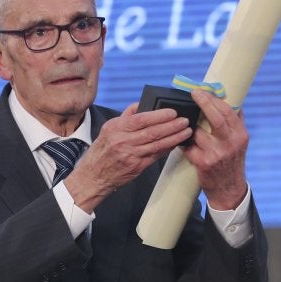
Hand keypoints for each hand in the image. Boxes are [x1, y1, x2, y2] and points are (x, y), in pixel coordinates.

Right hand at [62, 104, 190, 212]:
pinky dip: (168, 148)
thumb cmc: (101, 151)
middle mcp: (123, 141)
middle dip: (172, 125)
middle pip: (153, 132)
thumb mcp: (108, 129)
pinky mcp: (137, 167)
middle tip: (185, 120)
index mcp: (116, 128)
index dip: (159, 115)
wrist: (93, 176)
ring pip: (158, 144)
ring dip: (174, 137)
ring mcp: (131, 155)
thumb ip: (126, 117)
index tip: (172, 112)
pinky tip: (176, 143)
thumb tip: (141, 105)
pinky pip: (156, 155)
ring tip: (187, 131)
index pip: (141, 119)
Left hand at [181, 90, 248, 209]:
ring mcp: (216, 153)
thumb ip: (235, 123)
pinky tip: (181, 139)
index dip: (214, 99)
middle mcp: (230, 143)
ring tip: (184, 121)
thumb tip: (230, 100)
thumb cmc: (232, 162)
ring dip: (189, 125)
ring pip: (198, 131)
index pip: (228, 112)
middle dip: (204, 103)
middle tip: (193, 93)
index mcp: (240, 135)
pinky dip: (183, 142)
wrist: (229, 189)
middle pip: (216, 118)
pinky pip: (188, 146)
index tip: (203, 91)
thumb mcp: (239, 142)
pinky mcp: (203, 163)